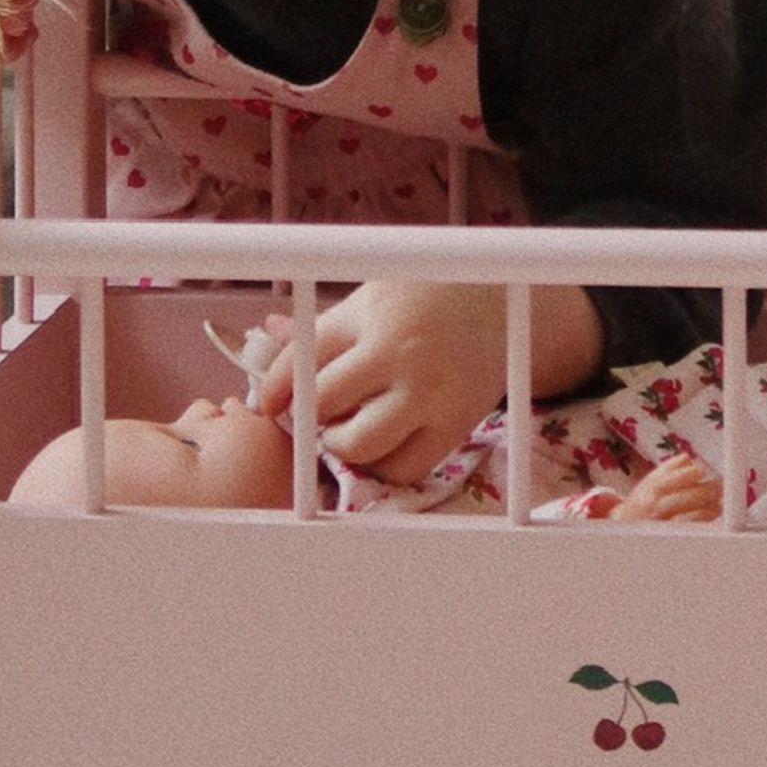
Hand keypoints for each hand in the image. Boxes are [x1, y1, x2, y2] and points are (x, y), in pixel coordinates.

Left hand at [254, 277, 604, 484]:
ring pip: (361, 444)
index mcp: (371, 312)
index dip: (278, 388)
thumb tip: (264, 354)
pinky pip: (405, 467)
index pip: (304, 357)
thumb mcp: (370, 299)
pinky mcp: (456, 422)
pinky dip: (385, 465)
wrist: (502, 303)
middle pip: (326, 404)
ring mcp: (429, 390)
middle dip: (313, 417)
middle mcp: (399, 350)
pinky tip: (386, 443)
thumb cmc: (422, 300)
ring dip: (344, 446)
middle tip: (322, 415)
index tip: (268, 405)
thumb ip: (322, 332)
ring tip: (351, 431)